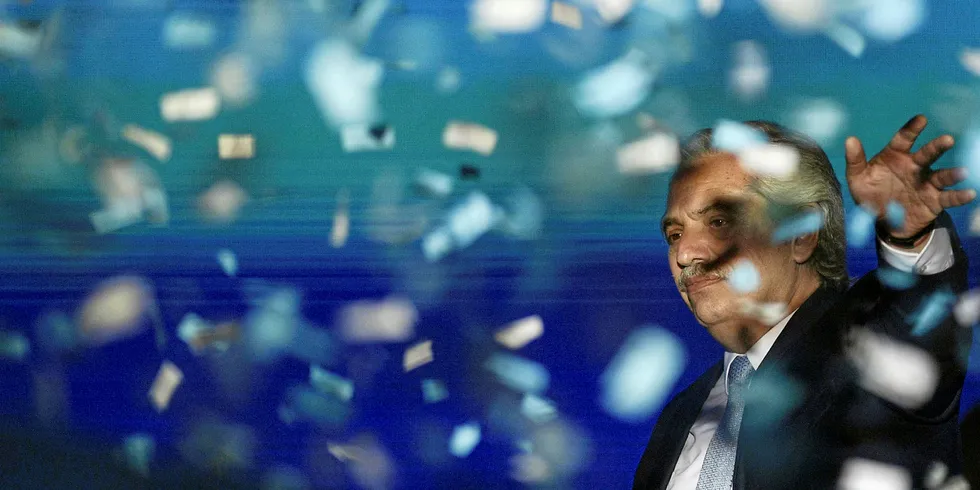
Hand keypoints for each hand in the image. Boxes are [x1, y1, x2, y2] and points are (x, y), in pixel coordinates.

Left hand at [845, 114, 976, 238]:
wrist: (883, 221)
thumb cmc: (870, 194)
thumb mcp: (858, 179)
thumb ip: (855, 160)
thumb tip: (850, 139)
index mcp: (896, 157)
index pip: (904, 139)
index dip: (912, 129)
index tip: (921, 119)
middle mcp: (915, 167)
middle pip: (928, 155)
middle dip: (937, 147)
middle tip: (947, 140)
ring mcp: (926, 183)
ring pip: (942, 175)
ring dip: (952, 173)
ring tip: (962, 172)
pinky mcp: (934, 200)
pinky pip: (949, 197)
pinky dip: (959, 196)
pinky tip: (969, 193)